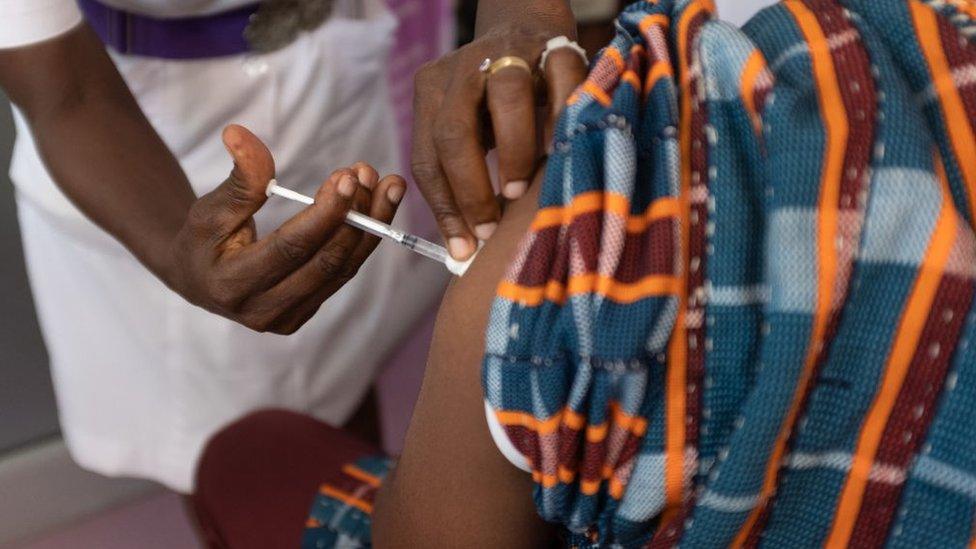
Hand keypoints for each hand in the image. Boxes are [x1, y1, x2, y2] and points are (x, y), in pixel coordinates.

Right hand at [165, 125, 405, 333]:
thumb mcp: (210, 207)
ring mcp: (287, 319)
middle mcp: (263, 311)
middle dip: (356, 216)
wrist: (199, 280)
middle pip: (325, 262)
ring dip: (371, 225)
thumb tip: (240, 134)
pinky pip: (342, 274)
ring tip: (387, 186)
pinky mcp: (305, 314)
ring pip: (342, 270)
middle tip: (369, 174)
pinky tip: (377, 206)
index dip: (324, 213)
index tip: (348, 177)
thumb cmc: (202, 239)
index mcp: (233, 285)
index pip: (291, 247)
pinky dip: (363, 239)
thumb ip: (238, 178)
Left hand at [411, 5, 587, 259]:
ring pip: (506, 98)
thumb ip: (464, 174)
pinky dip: (560, 119)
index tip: (463, 248)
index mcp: (431, 91)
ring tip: (517, 192)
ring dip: (513, 153)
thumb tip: (467, 249)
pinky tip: (558, 152)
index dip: (444, 208)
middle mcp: (462, 69)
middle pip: (454, 131)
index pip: (426, 158)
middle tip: (488, 227)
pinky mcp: (553, 46)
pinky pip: (560, 81)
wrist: (526, 25)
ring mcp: (508, 53)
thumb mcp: (470, 130)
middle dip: (470, 188)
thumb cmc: (496, 103)